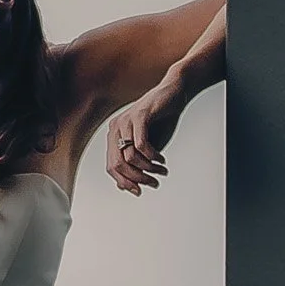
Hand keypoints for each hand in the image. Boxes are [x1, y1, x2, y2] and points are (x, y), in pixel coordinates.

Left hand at [106, 76, 183, 195]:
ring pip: (129, 157)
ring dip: (148, 168)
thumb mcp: (146, 145)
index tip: (139, 191)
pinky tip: (161, 159)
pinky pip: (141, 144)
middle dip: (136, 178)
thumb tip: (124, 186)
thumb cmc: (160, 119)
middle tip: (152, 183)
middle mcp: (115, 128)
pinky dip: (152, 156)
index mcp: (114, 135)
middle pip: (117, 164)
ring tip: (161, 170)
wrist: (173, 94)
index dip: (124, 182)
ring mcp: (125, 121)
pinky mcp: (139, 116)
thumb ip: (135, 161)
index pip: (111, 166)